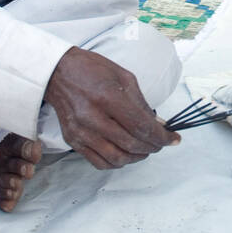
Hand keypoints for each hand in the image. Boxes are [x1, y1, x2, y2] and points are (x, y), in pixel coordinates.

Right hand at [43, 47, 178, 169]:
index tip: (174, 139)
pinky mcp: (72, 140)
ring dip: (137, 157)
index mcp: (108, 97)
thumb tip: (159, 125)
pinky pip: (99, 162)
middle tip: (160, 143)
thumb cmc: (93, 70)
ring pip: (117, 158)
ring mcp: (81, 132)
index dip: (162, 137)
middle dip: (152, 147)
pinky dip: (117, 162)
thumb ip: (142, 105)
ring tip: (145, 149)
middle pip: (131, 144)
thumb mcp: (124, 78)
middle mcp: (93, 117)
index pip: (141, 127)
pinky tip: (126, 153)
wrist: (58, 72)